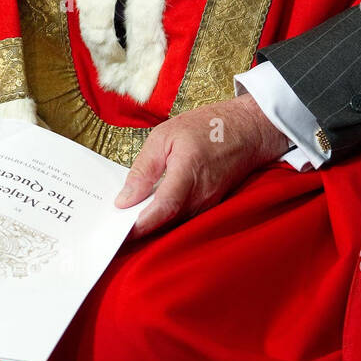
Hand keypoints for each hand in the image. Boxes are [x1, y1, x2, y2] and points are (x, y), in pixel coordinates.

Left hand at [114, 92, 288, 238]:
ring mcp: (208, 204)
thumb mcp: (165, 136)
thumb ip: (143, 169)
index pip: (163, 208)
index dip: (140, 224)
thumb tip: (124, 199)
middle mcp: (201, 195)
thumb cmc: (207, 128)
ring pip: (173, 224)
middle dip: (139, 230)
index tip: (118, 232)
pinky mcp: (210, 207)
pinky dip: (165, 218)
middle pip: (165, 223)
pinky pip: (183, 219)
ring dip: (151, 225)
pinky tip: (149, 212)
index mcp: (189, 171)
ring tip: (126, 221)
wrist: (247, 131)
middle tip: (112, 230)